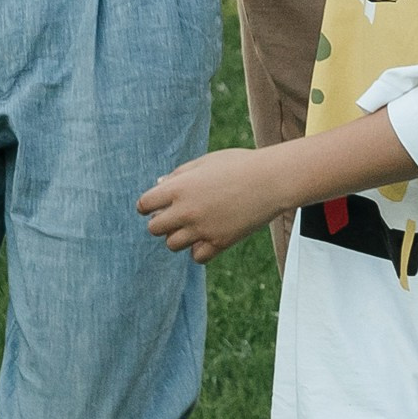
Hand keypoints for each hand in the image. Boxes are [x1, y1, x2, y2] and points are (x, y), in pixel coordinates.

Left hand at [139, 146, 297, 263]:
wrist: (272, 180)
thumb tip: (159, 184)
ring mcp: (203, 229)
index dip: (148, 205)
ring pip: (172, 244)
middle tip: (176, 215)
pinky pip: (197, 256)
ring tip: (194, 225)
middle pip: (154, 228)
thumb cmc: (240, 165)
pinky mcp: (220, 243)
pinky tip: (208, 236)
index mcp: (179, 187)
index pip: (145, 204)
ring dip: (179, 236)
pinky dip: (199, 249)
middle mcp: (187, 210)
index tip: (155, 206)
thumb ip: (180, 174)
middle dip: (162, 222)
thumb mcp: (206, 162)